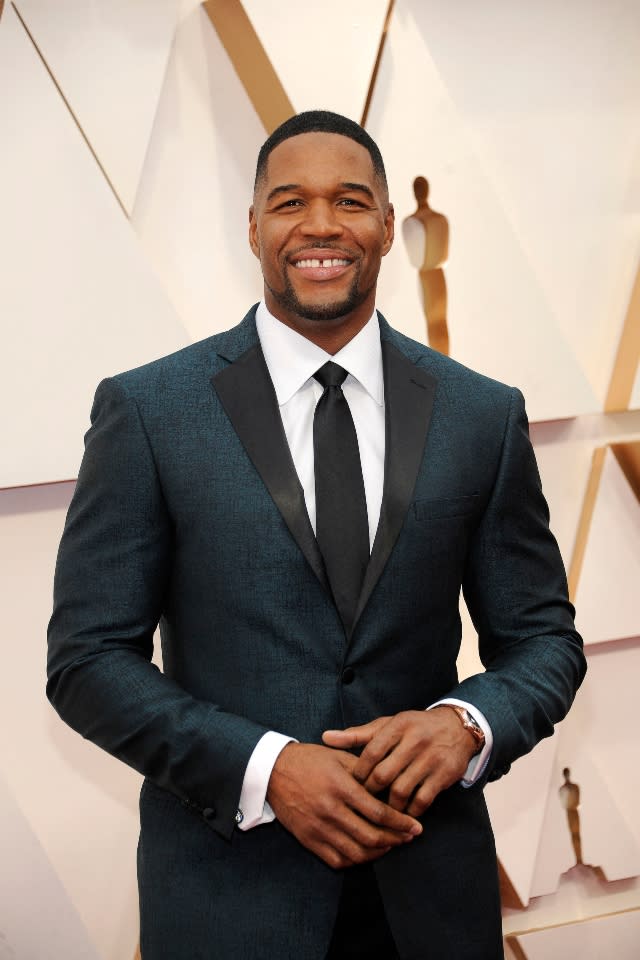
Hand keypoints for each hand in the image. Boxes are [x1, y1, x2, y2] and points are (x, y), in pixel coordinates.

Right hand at [266, 742, 421, 869]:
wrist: (273, 771)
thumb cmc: (309, 760)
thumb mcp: (338, 756)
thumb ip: (365, 771)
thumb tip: (391, 783)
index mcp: (340, 786)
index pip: (378, 812)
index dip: (401, 823)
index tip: (416, 826)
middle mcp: (330, 810)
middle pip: (371, 836)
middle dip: (396, 840)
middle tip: (409, 838)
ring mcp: (318, 828)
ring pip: (356, 852)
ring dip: (379, 853)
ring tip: (391, 845)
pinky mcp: (308, 839)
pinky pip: (337, 860)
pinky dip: (356, 860)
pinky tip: (366, 852)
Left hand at [322, 708, 478, 816]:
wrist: (457, 728)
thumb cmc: (413, 728)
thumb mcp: (387, 725)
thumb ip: (357, 734)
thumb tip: (325, 737)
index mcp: (398, 726)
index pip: (371, 751)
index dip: (358, 772)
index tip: (351, 784)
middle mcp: (415, 740)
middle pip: (384, 774)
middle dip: (371, 792)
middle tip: (363, 802)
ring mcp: (431, 758)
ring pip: (401, 790)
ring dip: (389, 806)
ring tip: (381, 811)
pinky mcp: (445, 775)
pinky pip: (422, 800)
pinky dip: (410, 810)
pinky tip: (403, 813)